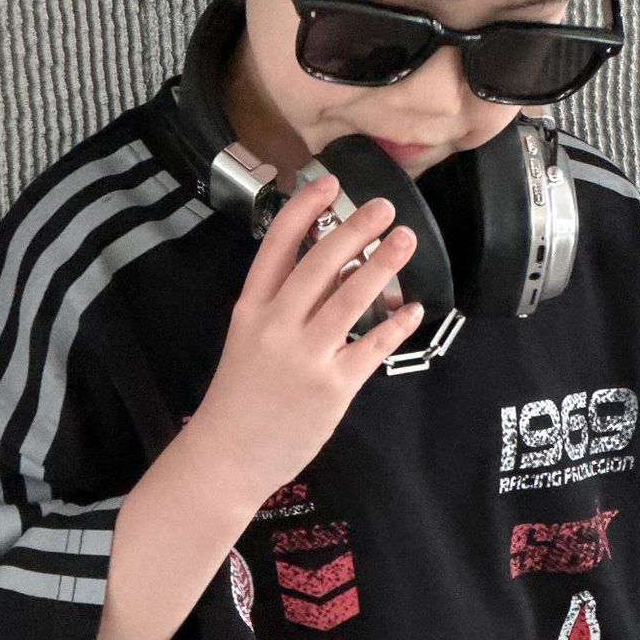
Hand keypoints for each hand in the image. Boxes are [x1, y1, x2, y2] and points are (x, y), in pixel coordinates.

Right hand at [187, 170, 422, 500]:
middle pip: (320, 262)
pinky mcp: (332, 387)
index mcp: (251, 310)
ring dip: (383, 263)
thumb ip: (286, 307)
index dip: (305, 208)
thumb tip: (336, 270)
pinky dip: (395, 325)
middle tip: (383, 207)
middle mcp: (277, 327)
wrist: (227, 457)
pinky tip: (411, 309)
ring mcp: (306, 357)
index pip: (277, 244)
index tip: (328, 183)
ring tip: (404, 240)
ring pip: (351, 297)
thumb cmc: (240, 399)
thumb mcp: (249, 342)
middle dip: (355, 228)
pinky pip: (372, 346)